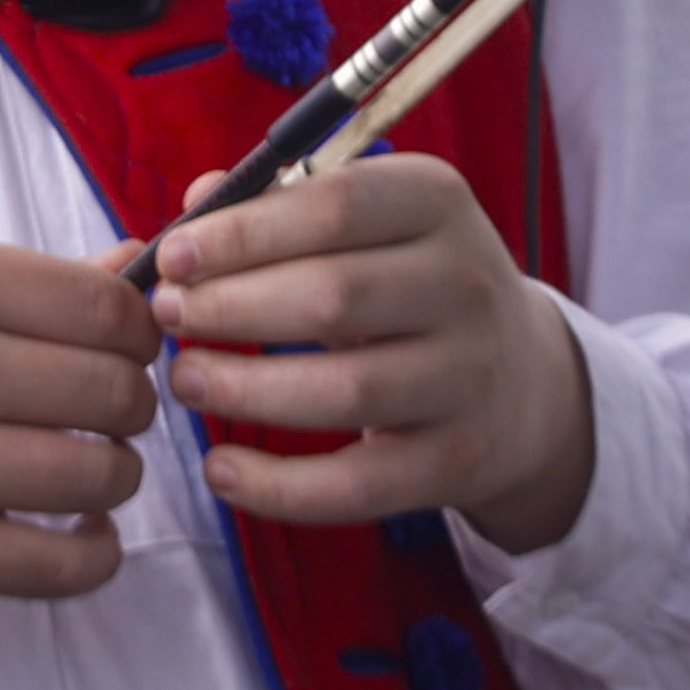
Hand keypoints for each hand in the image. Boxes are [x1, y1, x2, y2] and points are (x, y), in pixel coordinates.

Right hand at [0, 237, 158, 609]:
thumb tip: (136, 266)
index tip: (121, 349)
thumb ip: (26, 281)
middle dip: (127, 404)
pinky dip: (96, 553)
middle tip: (94, 412)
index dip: (138, 334)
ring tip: (79, 467)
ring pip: (106, 474)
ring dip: (112, 475)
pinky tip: (79, 531)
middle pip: (118, 391)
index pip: (107, 309)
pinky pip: (69, 565)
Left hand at [146, 154, 594, 552]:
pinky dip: (282, 488)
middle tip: (165, 316)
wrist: (525, 381)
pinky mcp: (461, 460)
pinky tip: (220, 469)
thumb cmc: (407, 283)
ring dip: (246, 389)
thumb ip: (279, 205)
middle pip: (334, 297)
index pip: (334, 207)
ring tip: (183, 380)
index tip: (170, 257)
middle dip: (230, 308)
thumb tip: (195, 202)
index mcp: (436, 202)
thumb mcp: (367, 223)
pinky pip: (361, 484)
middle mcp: (466, 284)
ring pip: (346, 392)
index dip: (242, 234)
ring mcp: (470, 377)